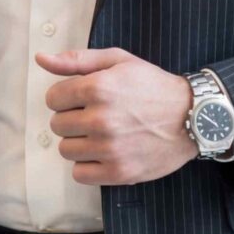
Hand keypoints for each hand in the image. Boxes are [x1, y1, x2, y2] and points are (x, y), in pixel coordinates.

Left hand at [34, 46, 194, 184]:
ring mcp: (109, 148)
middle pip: (58, 125)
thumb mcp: (118, 61)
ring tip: (102, 135)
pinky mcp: (118, 171)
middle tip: (96, 117)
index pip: (53, 99)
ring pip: (66, 150)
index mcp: (97, 88)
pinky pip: (80, 174)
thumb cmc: (153, 86)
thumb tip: (41, 59)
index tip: (83, 99)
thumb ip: (76, 60)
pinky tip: (103, 154)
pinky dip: (87, 166)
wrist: (193, 116)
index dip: (66, 97)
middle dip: (73, 119)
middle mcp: (100, 119)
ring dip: (79, 143)